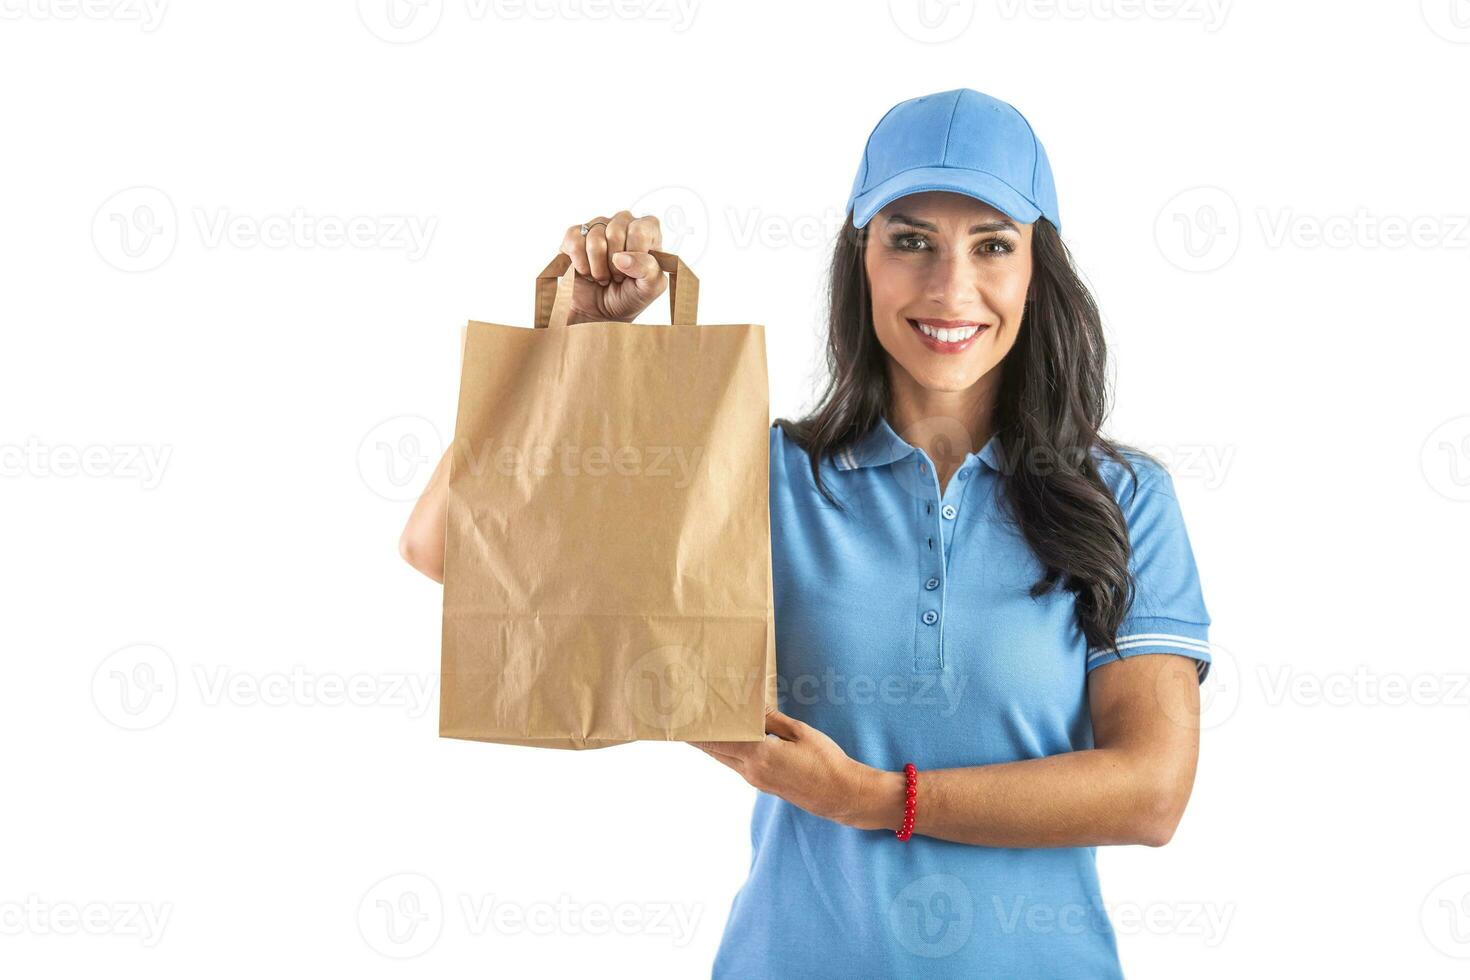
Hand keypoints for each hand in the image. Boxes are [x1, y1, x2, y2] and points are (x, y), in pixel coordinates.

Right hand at [558, 210, 667, 323]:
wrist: (600, 312)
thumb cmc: (629, 296)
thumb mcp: (650, 288)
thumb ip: (648, 269)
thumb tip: (621, 257)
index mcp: (647, 231)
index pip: (641, 230)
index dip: (635, 254)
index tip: (634, 271)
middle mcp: (622, 223)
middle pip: (616, 232)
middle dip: (614, 264)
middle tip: (617, 277)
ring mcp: (597, 226)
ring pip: (595, 239)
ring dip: (598, 268)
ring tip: (602, 277)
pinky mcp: (575, 235)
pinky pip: (574, 241)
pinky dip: (581, 264)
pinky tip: (587, 272)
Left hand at [690, 709, 878, 827]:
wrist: (842, 796)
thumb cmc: (826, 762)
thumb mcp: (801, 733)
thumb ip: (772, 720)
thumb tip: (749, 709)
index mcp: (760, 756)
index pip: (719, 739)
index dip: (700, 728)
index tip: (685, 717)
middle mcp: (752, 771)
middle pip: (716, 750)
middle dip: (699, 735)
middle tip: (685, 718)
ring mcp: (757, 780)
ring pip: (725, 758)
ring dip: (713, 743)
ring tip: (702, 725)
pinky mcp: (763, 784)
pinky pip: (738, 764)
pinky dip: (728, 751)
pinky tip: (730, 740)